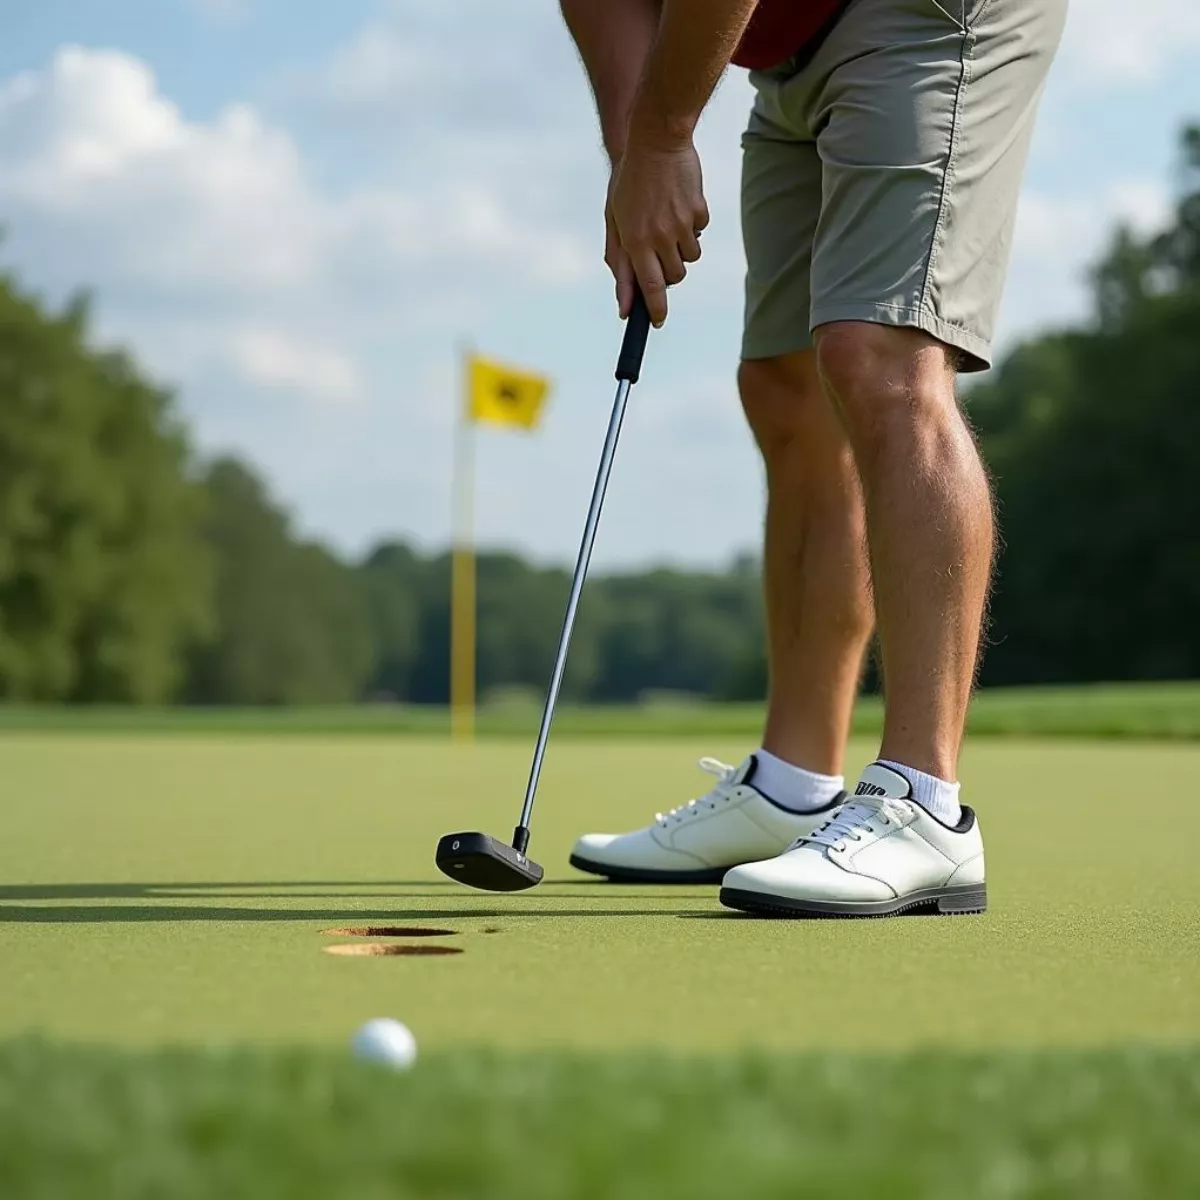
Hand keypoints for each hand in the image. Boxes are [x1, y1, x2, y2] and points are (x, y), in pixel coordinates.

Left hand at [609, 135, 708, 326]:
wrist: (656, 141)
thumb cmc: (629, 183)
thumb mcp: (615, 220)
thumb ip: (618, 261)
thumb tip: (624, 303)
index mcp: (635, 240)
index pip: (649, 288)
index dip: (655, 310)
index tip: (657, 322)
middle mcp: (659, 236)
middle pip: (673, 277)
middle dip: (667, 273)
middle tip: (658, 253)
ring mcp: (681, 224)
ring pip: (689, 259)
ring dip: (680, 251)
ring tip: (666, 224)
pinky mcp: (698, 211)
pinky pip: (699, 233)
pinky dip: (691, 228)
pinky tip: (678, 206)